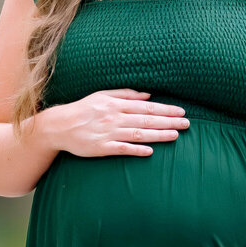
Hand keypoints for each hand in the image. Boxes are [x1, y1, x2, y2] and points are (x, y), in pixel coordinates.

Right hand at [43, 88, 189, 157]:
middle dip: (168, 121)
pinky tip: (150, 151)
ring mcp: (108, 133)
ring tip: (175, 136)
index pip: (146, 107)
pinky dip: (136, 150)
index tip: (181, 112)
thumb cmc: (82, 109)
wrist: (59, 126)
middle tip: (187, 124)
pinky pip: (122, 149)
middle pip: (146, 119)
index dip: (164, 109)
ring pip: (138, 134)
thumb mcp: (102, 96)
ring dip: (158, 135)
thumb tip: (148, 95)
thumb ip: (125, 94)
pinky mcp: (101, 148)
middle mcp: (114, 118)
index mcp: (115, 104)